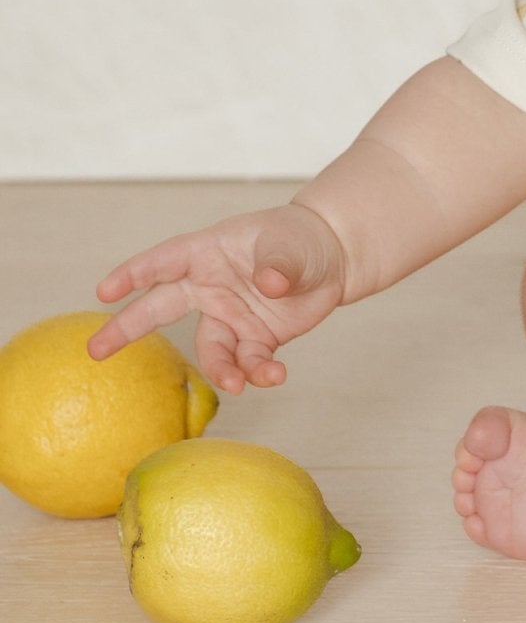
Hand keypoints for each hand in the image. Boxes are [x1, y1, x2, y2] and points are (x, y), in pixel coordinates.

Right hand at [86, 203, 349, 394]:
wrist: (333, 259)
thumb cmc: (301, 238)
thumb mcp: (290, 244)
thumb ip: (278, 264)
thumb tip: (268, 285)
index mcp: (208, 252)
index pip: (164, 261)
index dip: (134, 274)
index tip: (104, 291)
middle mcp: (210, 286)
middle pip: (160, 307)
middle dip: (127, 328)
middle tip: (96, 351)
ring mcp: (229, 315)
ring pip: (209, 349)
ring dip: (221, 370)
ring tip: (239, 384)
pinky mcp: (254, 338)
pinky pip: (246, 362)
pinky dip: (258, 373)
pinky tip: (275, 376)